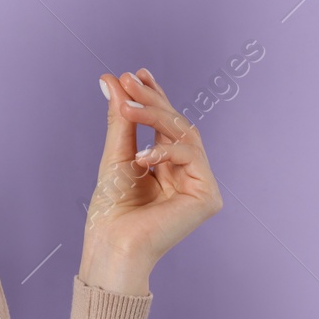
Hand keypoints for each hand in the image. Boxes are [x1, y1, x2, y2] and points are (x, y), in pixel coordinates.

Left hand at [81, 68, 222, 290]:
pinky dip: (166, 150)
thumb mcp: (116, 154)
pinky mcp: (208, 197)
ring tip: (128, 109)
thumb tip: (111, 79)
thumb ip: (121, 118)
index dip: (154, 96)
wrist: (113, 244)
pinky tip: (141, 158)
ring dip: (156, 115)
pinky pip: (193, 156)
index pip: (165, 124)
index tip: (135, 73)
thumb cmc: (111, 210)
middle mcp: (187, 173)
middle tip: (130, 80)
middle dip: (153, 100)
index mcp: (166, 165)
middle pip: (177, 125)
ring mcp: (200, 184)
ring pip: (186, 134)